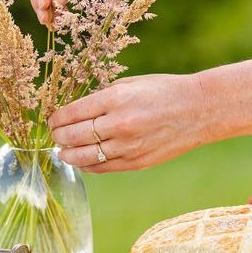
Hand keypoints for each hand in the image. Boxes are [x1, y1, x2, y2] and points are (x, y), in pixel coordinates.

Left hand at [48, 74, 211, 172]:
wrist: (200, 110)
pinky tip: (81, 159)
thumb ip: (101, 98)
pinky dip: (87, 165)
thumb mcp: (129, 84)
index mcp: (116, 98)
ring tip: (62, 150)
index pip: (72, 113)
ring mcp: (128, 146)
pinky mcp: (136, 163)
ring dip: (67, 154)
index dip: (56, 118)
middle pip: (73, 136)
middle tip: (54, 135)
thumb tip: (73, 111)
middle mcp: (119, 124)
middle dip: (58, 136)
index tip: (52, 119)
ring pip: (83, 157)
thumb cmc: (163, 91)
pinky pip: (101, 168)